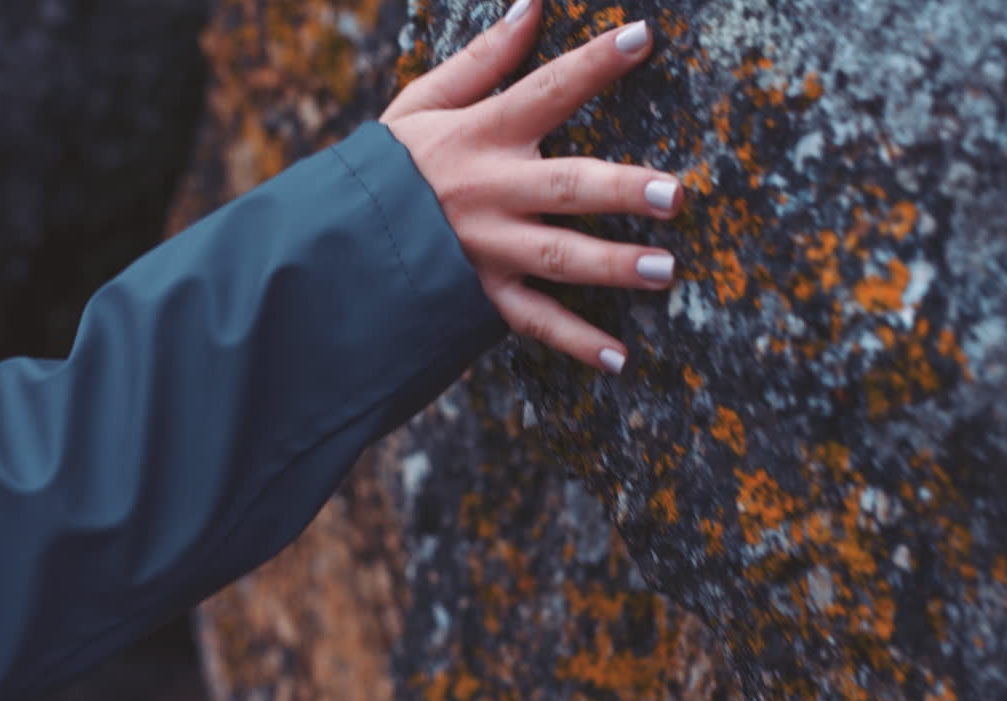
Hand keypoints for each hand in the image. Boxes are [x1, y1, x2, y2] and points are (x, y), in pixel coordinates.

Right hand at [380, 0, 679, 374]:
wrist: (331, 241)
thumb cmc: (388, 166)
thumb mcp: (420, 102)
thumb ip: (481, 60)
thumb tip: (531, 7)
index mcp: (478, 135)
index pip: (544, 91)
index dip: (593, 64)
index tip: (642, 38)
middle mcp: (489, 192)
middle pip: (565, 187)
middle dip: (621, 190)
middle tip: (675, 194)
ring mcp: (488, 249)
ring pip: (559, 257)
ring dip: (614, 266)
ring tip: (666, 271)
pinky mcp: (481, 296)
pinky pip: (533, 321)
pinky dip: (576, 343)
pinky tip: (621, 359)